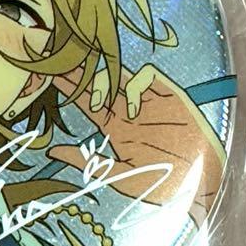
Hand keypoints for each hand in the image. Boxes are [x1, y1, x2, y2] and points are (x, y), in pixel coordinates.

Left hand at [48, 63, 225, 220]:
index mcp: (115, 127)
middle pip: (99, 81)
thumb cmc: (161, 186)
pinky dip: (135, 86)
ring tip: (98, 104)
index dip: (68, 87)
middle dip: (80, 70)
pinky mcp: (169, 95)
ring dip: (104, 80)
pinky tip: (132, 110)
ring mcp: (149, 100)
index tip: (46, 75)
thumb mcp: (118, 176)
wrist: (199, 186)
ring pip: (120, 74)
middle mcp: (129, 109)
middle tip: (58, 59)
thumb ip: (87, 162)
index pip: (85, 99)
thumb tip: (51, 151)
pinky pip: (147, 77)